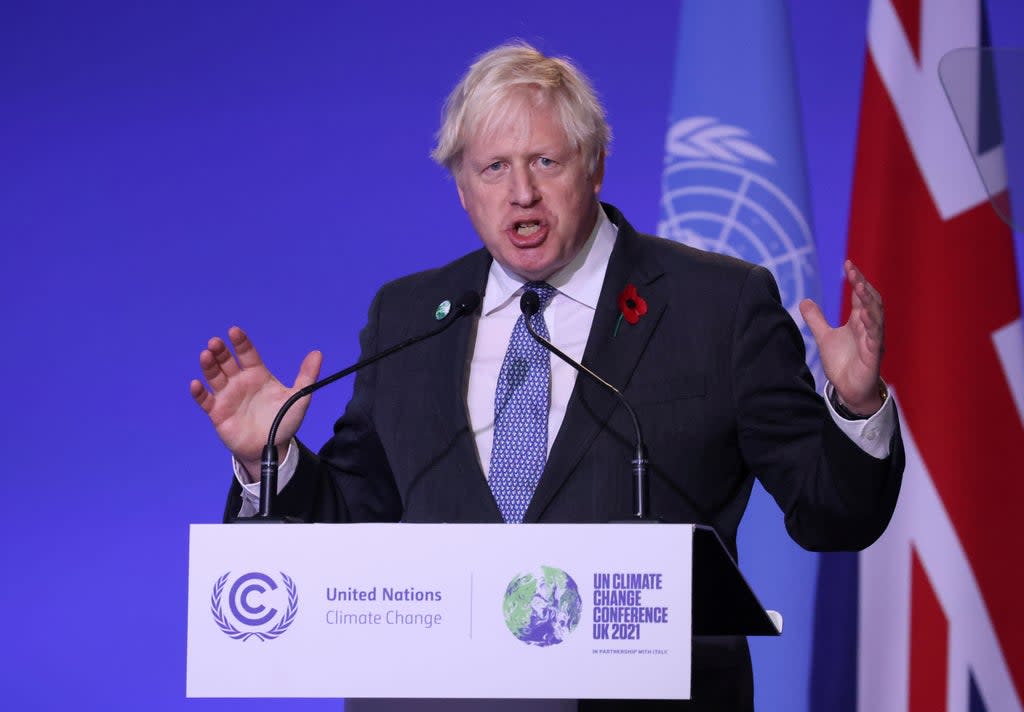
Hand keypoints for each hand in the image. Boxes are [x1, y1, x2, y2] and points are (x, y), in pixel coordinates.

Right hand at [190, 326, 321, 478]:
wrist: (272, 448)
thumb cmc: (284, 422)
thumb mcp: (298, 398)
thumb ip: (307, 376)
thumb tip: (317, 353)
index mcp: (257, 375)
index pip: (247, 354)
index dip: (240, 343)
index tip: (234, 331)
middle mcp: (240, 382)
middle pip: (227, 362)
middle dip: (220, 351)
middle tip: (215, 342)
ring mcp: (227, 396)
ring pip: (214, 377)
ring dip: (209, 366)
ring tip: (206, 355)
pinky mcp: (217, 412)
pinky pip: (205, 401)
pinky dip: (199, 393)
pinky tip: (196, 384)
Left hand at [799, 260, 884, 414]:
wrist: (849, 390)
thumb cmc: (843, 363)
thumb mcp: (824, 337)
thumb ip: (816, 319)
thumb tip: (804, 300)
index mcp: (859, 321)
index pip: (860, 295)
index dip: (856, 279)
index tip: (847, 263)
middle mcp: (869, 327)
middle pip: (870, 300)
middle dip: (863, 284)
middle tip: (852, 269)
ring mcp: (873, 340)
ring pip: (876, 315)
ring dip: (869, 300)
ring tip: (860, 285)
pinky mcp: (873, 355)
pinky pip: (875, 337)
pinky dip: (871, 325)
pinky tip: (865, 314)